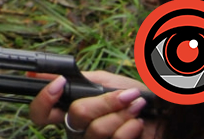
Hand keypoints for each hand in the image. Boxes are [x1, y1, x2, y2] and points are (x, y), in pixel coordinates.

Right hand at [29, 72, 154, 138]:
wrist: (163, 116)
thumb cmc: (133, 97)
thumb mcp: (103, 81)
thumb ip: (76, 78)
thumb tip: (42, 72)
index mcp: (70, 111)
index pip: (40, 114)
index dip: (43, 100)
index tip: (59, 84)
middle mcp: (78, 130)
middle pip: (76, 115)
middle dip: (104, 102)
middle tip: (123, 96)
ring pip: (97, 129)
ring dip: (122, 113)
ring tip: (136, 107)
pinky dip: (130, 127)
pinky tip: (138, 122)